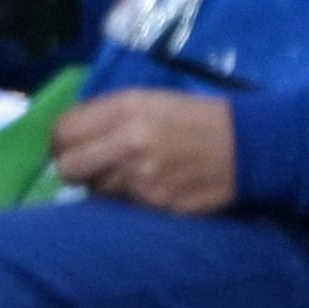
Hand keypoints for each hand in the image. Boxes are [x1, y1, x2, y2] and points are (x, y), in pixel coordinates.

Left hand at [50, 85, 237, 215]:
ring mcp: (143, 180)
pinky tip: (151, 187)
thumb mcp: (145, 100)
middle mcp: (128, 146)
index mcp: (123, 112)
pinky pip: (123, 208)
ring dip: (105, 185)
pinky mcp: (158, 207)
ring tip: (132, 173)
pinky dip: (129, 200)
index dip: (61, 141)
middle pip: (68, 168)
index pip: (62, 133)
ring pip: (95, 192)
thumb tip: (64, 135)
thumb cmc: (192, 117)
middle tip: (89, 164)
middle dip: (74, 167)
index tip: (70, 145)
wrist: (247, 146)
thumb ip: (103, 114)